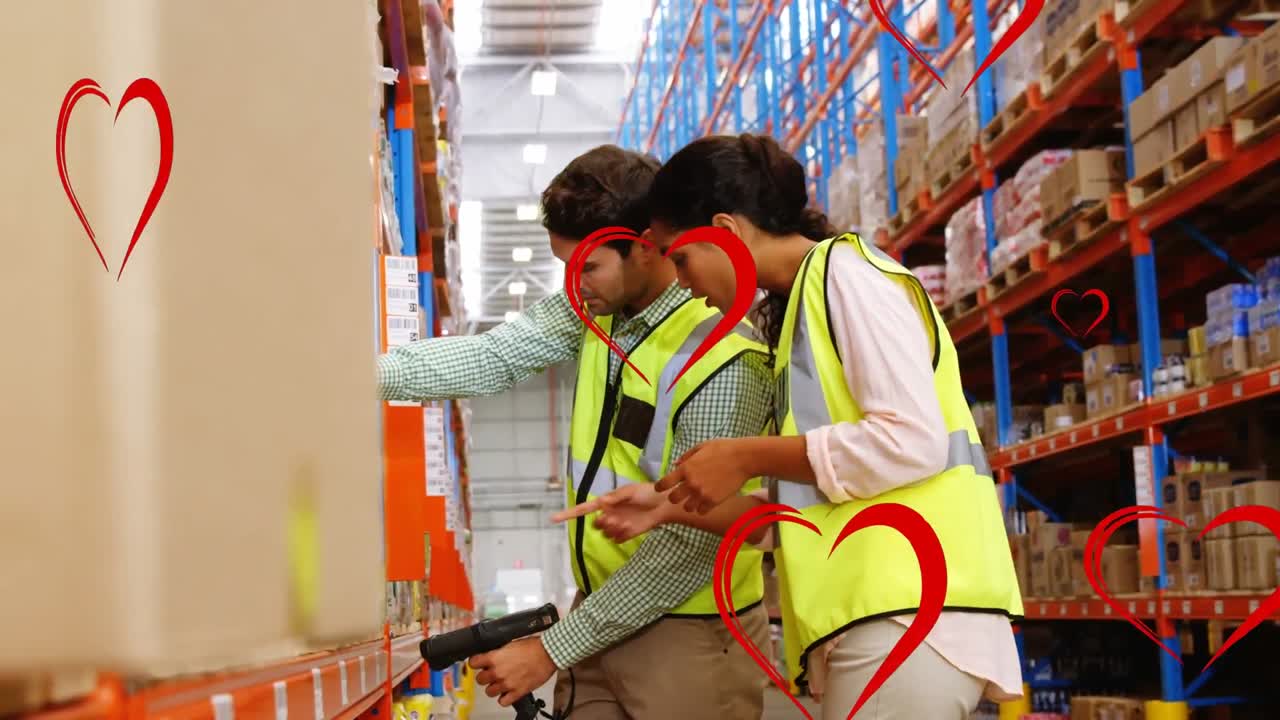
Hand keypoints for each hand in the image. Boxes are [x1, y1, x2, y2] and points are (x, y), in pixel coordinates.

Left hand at [469, 637, 556, 707]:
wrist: (548, 654)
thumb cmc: (533, 647)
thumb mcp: (511, 644)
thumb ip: (499, 653)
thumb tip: (493, 656)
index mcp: (495, 658)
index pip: (473, 663)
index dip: (475, 662)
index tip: (478, 663)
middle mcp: (498, 672)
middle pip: (480, 680)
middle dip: (485, 676)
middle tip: (492, 673)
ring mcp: (507, 684)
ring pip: (489, 692)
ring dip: (494, 688)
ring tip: (500, 683)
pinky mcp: (517, 692)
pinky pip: (503, 702)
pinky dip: (504, 698)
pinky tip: (508, 692)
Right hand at [551, 483, 672, 542]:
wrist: (663, 505)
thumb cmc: (647, 493)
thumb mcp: (630, 491)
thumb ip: (616, 497)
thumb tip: (601, 502)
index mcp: (606, 502)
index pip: (583, 509)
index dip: (568, 514)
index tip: (553, 519)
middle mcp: (608, 514)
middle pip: (595, 524)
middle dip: (602, 523)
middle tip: (613, 518)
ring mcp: (616, 525)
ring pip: (605, 533)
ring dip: (613, 529)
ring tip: (626, 522)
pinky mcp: (625, 534)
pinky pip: (616, 539)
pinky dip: (621, 535)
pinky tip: (631, 527)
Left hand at [653, 439, 754, 513]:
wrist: (743, 458)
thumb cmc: (723, 449)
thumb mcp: (701, 447)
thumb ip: (686, 457)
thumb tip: (675, 466)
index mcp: (686, 468)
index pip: (664, 483)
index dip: (660, 487)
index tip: (661, 487)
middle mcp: (691, 483)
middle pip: (673, 498)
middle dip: (674, 497)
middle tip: (680, 494)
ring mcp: (702, 494)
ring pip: (687, 507)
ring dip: (689, 504)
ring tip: (695, 498)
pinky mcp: (714, 501)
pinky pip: (701, 511)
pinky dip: (702, 508)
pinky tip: (706, 501)